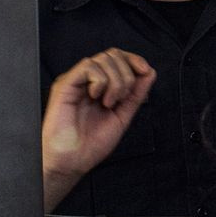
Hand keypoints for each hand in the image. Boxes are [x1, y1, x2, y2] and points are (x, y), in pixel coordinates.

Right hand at [43, 48, 155, 206]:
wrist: (72, 161)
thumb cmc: (90, 145)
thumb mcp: (123, 116)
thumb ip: (136, 94)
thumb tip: (150, 73)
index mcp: (100, 87)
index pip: (119, 59)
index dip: (134, 60)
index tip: (145, 71)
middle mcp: (88, 81)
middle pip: (113, 54)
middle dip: (127, 74)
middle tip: (121, 99)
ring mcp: (76, 81)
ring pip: (104, 58)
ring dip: (115, 81)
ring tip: (108, 103)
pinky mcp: (65, 84)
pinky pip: (89, 66)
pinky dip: (100, 81)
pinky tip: (97, 97)